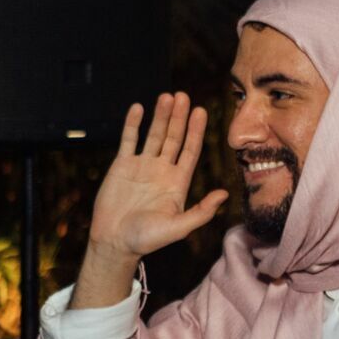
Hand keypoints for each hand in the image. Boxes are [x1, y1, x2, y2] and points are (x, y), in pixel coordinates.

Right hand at [88, 92, 228, 265]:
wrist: (114, 242)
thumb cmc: (146, 239)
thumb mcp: (178, 227)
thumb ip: (201, 211)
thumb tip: (224, 195)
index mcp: (177, 182)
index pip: (190, 150)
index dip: (196, 131)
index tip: (200, 111)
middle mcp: (162, 170)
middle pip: (174, 137)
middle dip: (179, 117)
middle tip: (183, 96)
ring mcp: (142, 165)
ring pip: (154, 134)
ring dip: (160, 116)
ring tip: (166, 97)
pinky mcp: (121, 165)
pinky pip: (129, 139)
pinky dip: (132, 123)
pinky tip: (138, 108)